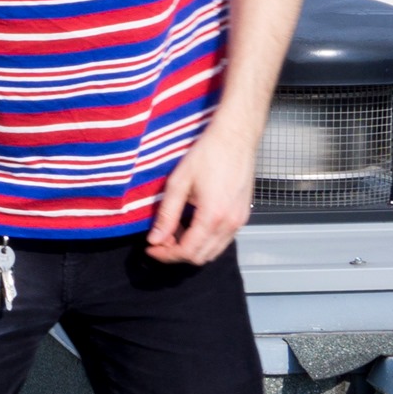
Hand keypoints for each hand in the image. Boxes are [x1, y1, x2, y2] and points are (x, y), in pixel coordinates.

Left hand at [146, 124, 256, 264]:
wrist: (236, 136)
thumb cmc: (209, 153)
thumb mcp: (179, 182)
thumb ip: (167, 214)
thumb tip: (155, 239)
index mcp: (213, 216)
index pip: (187, 251)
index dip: (165, 255)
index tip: (150, 248)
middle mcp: (230, 224)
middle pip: (201, 256)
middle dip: (177, 253)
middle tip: (159, 239)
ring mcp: (239, 221)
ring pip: (213, 251)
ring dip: (191, 248)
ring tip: (173, 232)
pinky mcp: (242, 215)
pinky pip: (223, 240)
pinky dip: (205, 240)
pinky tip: (190, 225)